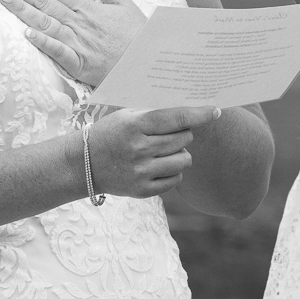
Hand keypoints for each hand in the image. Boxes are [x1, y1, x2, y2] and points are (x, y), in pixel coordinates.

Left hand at [0, 0, 145, 87]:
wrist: (150, 63)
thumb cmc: (137, 36)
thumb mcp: (124, 4)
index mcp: (86, 7)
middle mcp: (78, 22)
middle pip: (43, 2)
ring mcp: (78, 42)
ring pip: (46, 23)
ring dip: (24, 10)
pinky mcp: (80, 64)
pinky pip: (59, 52)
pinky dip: (44, 43)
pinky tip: (26, 35)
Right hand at [83, 106, 222, 200]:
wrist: (84, 164)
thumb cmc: (110, 134)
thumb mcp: (127, 116)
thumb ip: (155, 113)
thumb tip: (190, 107)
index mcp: (134, 126)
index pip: (175, 118)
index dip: (199, 114)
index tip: (215, 111)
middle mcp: (138, 149)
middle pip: (183, 139)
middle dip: (184, 134)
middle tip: (172, 134)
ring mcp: (141, 172)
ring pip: (183, 160)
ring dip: (180, 154)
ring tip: (165, 151)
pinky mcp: (142, 191)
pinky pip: (176, 180)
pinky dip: (173, 172)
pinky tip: (159, 166)